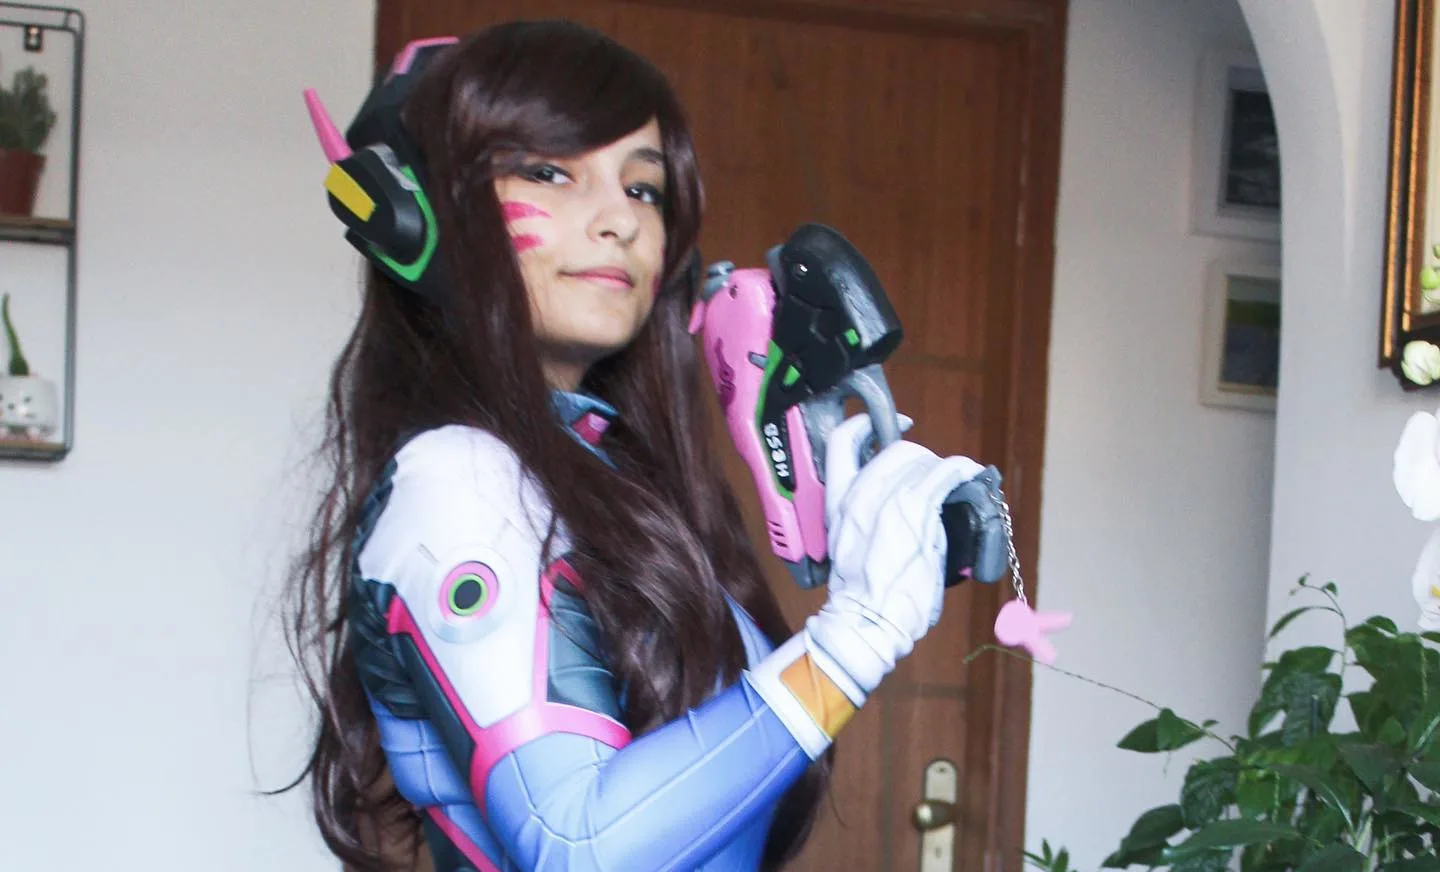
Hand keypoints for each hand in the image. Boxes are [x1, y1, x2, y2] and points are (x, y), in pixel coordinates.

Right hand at [803, 413, 984, 702]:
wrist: (864, 622)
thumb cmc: (860, 598)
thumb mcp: (847, 549)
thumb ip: (865, 521)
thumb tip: (898, 514)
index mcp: (837, 502)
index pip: (841, 442)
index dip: (866, 425)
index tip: (891, 427)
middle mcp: (860, 494)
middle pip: (895, 449)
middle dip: (920, 457)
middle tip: (935, 476)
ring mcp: (888, 499)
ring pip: (924, 460)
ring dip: (945, 469)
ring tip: (958, 483)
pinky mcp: (917, 510)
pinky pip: (947, 474)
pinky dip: (963, 472)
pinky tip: (972, 477)